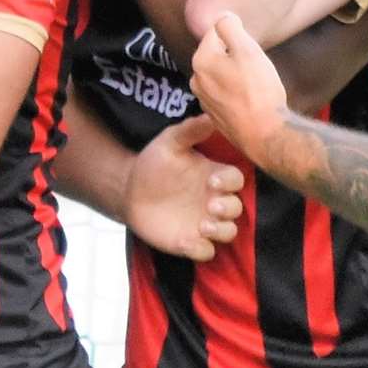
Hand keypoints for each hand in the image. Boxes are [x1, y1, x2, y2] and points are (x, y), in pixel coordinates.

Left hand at [123, 113, 244, 260]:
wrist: (129, 188)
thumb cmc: (155, 163)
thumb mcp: (170, 142)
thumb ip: (190, 131)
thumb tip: (210, 116)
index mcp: (214, 176)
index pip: (237, 180)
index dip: (230, 182)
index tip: (213, 180)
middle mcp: (215, 200)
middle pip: (237, 209)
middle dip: (229, 209)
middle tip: (211, 205)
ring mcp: (205, 222)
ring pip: (228, 232)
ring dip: (221, 231)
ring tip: (203, 226)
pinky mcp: (190, 241)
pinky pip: (206, 252)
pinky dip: (201, 249)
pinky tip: (188, 242)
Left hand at [191, 11, 288, 160]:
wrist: (266, 135)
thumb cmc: (258, 90)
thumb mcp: (247, 50)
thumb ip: (231, 28)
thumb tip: (223, 16)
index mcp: (201, 60)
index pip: (217, 32)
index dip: (238, 36)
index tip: (252, 49)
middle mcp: (196, 79)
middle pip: (218, 54)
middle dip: (235, 55)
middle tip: (256, 67)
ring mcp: (204, 99)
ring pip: (221, 74)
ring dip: (235, 74)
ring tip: (255, 84)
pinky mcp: (215, 115)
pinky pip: (225, 93)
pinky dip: (236, 92)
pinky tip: (251, 99)